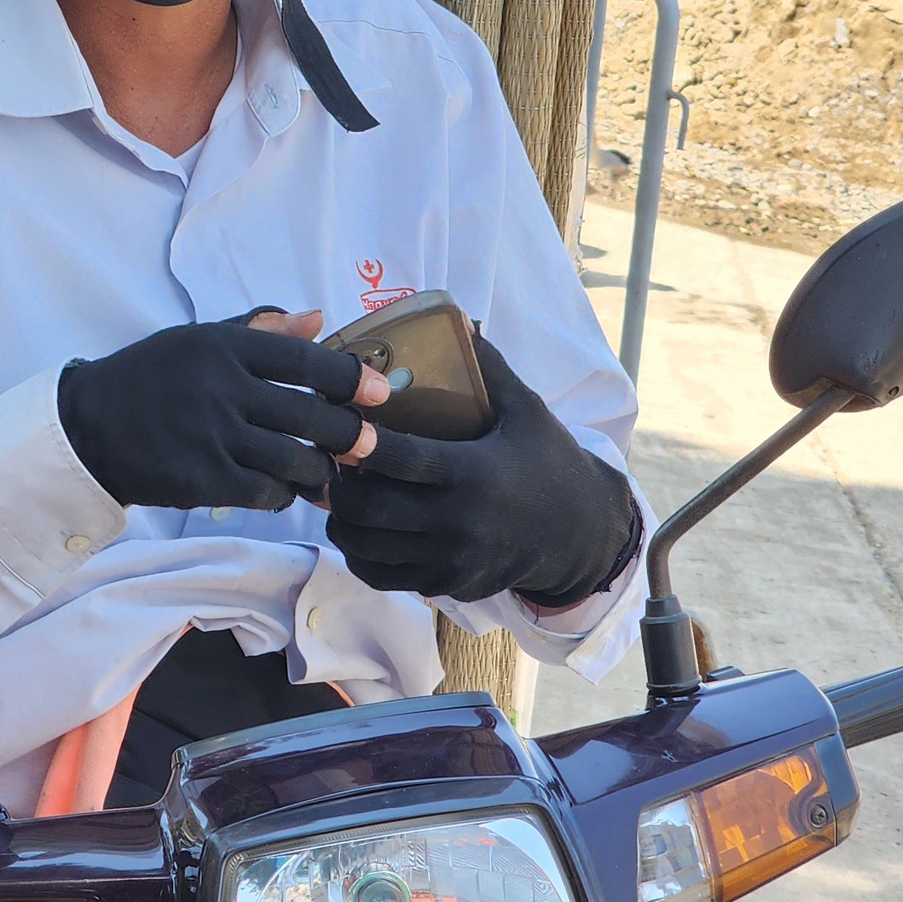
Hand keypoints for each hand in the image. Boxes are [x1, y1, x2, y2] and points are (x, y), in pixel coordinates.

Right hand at [58, 308, 384, 512]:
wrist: (88, 427)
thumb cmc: (149, 378)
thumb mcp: (196, 339)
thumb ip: (260, 329)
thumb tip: (320, 319)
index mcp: (223, 346)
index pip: (306, 361)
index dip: (351, 378)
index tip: (380, 392)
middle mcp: (221, 387)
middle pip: (311, 415)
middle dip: (349, 434)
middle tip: (366, 444)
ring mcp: (212, 436)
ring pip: (294, 460)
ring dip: (319, 470)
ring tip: (325, 471)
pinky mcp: (202, 478)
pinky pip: (266, 492)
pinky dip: (284, 494)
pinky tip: (283, 489)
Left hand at [323, 333, 639, 608]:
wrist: (580, 535)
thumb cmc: (547, 462)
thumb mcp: (527, 411)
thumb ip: (490, 368)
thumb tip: (459, 317)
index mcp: (473, 473)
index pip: (400, 460)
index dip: (358, 443)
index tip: (335, 425)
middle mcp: (458, 522)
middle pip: (371, 508)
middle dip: (336, 485)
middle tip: (322, 459)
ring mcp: (450, 559)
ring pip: (368, 546)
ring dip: (340, 519)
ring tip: (330, 490)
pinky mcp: (446, 583)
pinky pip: (384, 575)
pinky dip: (359, 553)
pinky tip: (354, 528)